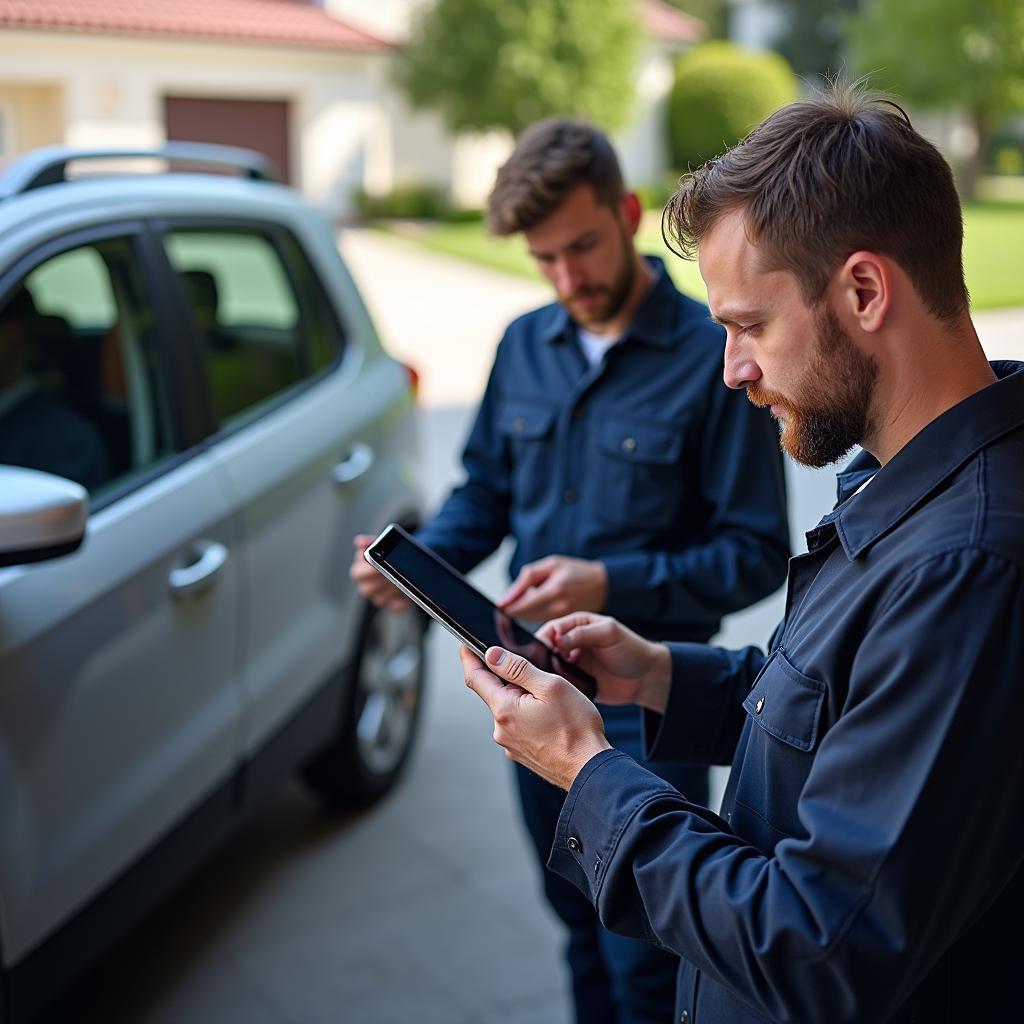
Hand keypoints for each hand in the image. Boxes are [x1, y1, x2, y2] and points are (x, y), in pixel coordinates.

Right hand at [349, 534, 410, 611]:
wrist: (408, 565)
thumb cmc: (390, 555)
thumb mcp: (382, 547)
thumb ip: (370, 543)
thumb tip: (358, 541)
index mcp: (360, 570)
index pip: (356, 574)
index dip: (366, 571)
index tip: (377, 567)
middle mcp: (366, 585)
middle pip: (365, 589)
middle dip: (378, 582)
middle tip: (390, 575)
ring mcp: (378, 596)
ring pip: (379, 599)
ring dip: (391, 590)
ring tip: (401, 581)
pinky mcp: (390, 605)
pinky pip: (393, 608)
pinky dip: (400, 603)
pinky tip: (407, 597)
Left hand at [460, 645, 610, 789]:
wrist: (589, 769)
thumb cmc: (577, 729)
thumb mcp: (550, 686)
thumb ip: (518, 669)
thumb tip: (492, 654)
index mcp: (504, 709)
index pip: (475, 677)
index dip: (469, 657)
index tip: (465, 645)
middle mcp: (501, 729)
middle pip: (494, 693)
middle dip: (508, 680)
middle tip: (536, 677)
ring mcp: (510, 744)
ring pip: (508, 710)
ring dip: (521, 700)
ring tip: (551, 703)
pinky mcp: (521, 752)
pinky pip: (518, 726)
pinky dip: (528, 717)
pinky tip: (550, 719)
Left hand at [498, 555, 607, 619]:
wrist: (605, 584)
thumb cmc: (577, 571)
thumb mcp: (552, 565)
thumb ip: (527, 579)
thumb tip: (505, 599)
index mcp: (554, 590)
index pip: (521, 607)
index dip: (506, 609)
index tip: (497, 609)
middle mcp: (559, 607)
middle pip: (525, 617)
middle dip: (513, 614)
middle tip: (505, 610)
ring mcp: (564, 619)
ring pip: (532, 623)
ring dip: (524, 616)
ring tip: (522, 607)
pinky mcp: (567, 626)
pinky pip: (543, 624)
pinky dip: (535, 619)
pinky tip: (536, 611)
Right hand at [536, 613, 671, 713]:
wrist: (646, 678)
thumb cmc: (631, 649)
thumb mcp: (609, 633)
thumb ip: (583, 633)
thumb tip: (558, 639)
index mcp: (578, 625)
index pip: (552, 628)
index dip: (543, 638)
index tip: (539, 650)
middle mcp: (572, 643)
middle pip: (546, 647)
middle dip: (540, 656)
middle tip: (539, 668)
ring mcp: (572, 663)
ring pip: (550, 666)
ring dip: (546, 672)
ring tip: (545, 680)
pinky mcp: (576, 681)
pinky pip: (559, 683)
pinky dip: (554, 686)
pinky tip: (554, 690)